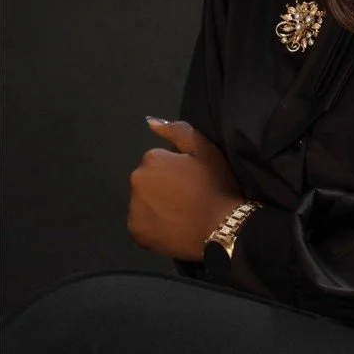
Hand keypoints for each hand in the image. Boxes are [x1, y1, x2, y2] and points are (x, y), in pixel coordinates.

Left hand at [127, 118, 244, 261]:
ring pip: (144, 199)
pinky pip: (142, 222)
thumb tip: (150, 121)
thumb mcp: (205, 149)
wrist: (220, 227)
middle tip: (188, 194)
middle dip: (164, 183)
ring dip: (157, 202)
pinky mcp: (135, 231)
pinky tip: (173, 224)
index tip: (194, 177)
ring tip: (182, 210)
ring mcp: (134, 208)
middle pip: (149, 178)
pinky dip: (153, 222)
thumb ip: (177, 130)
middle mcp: (136, 181)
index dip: (178, 167)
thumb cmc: (215, 184)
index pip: (160, 159)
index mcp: (152, 158)